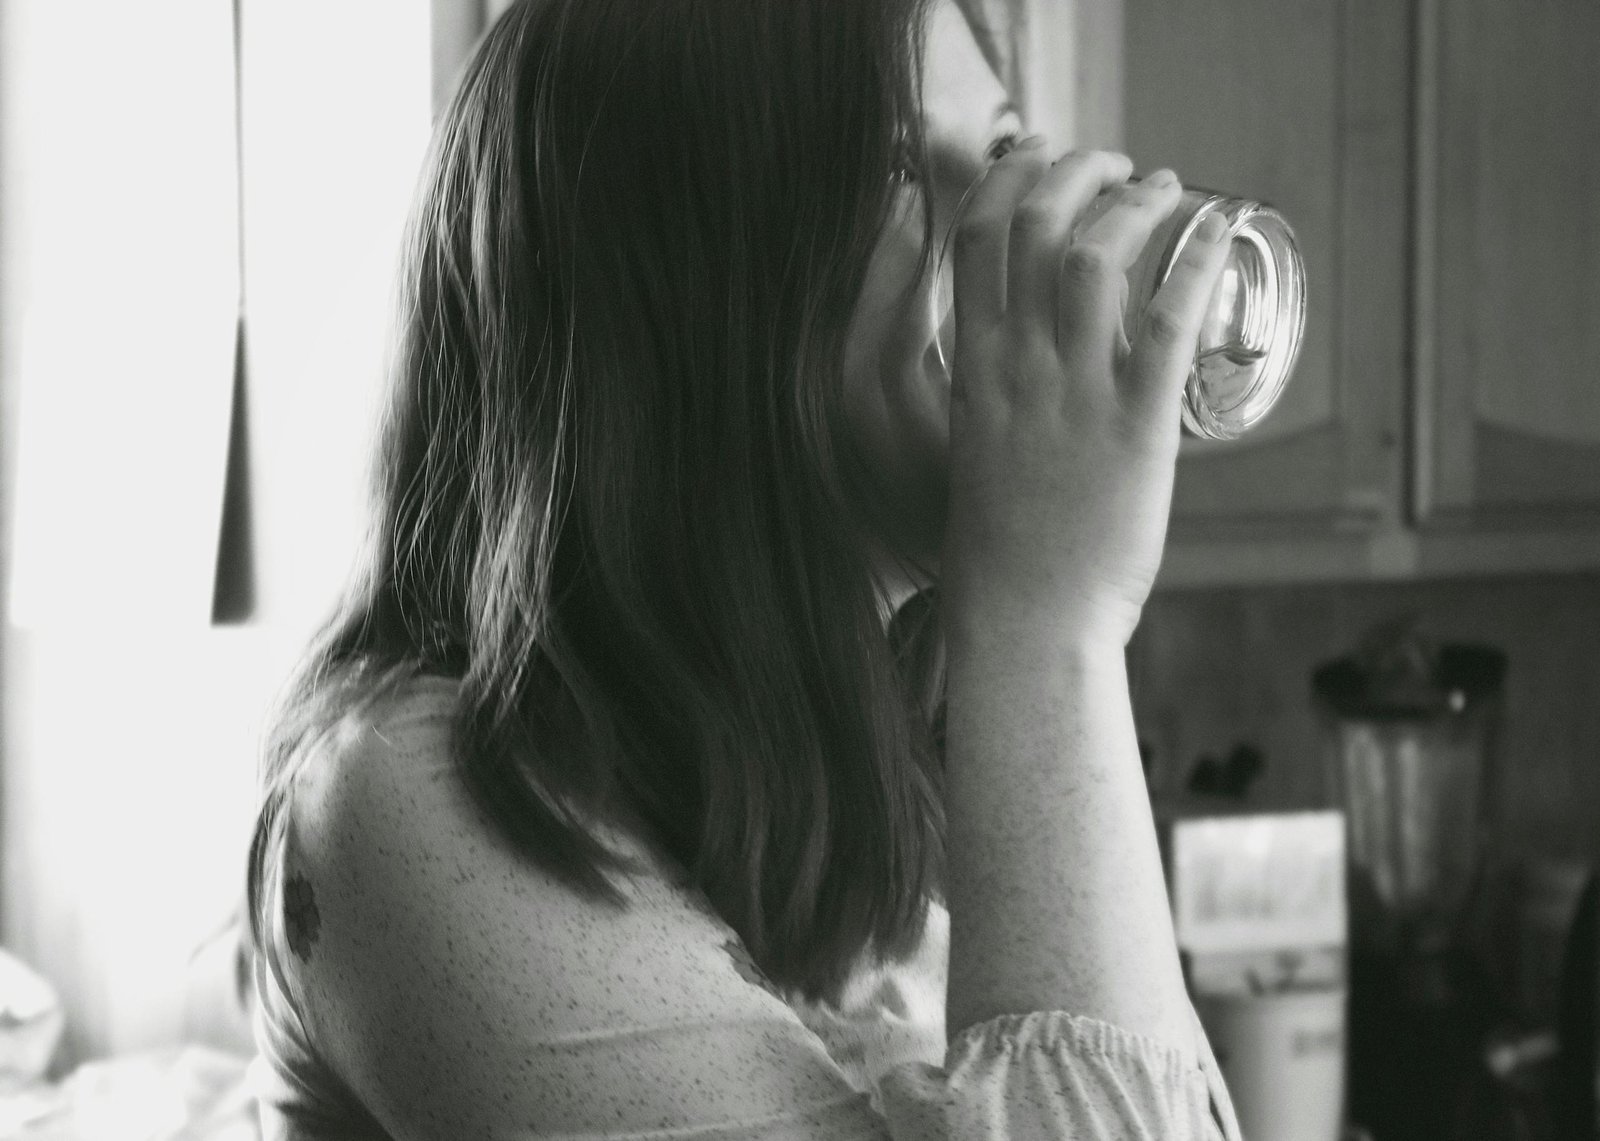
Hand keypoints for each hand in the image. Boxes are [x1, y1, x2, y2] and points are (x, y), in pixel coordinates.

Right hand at [940, 143, 1230, 646]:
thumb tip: (1044, 362)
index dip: (1005, 178)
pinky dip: (1194, 262)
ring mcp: (1075, 394)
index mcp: (974, 371)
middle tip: (1108, 163)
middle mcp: (1017, 368)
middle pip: (1033, 225)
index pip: (974, 239)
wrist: (1026, 621)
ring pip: (1095, 257)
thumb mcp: (978, 454)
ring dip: (1132, 202)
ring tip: (1161, 185)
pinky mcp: (1136, 426)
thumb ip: (1003, 398)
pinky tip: (1215, 232)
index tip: (1033, 158)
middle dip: (1073, 171)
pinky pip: (1166, 322)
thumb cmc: (1002, 554)